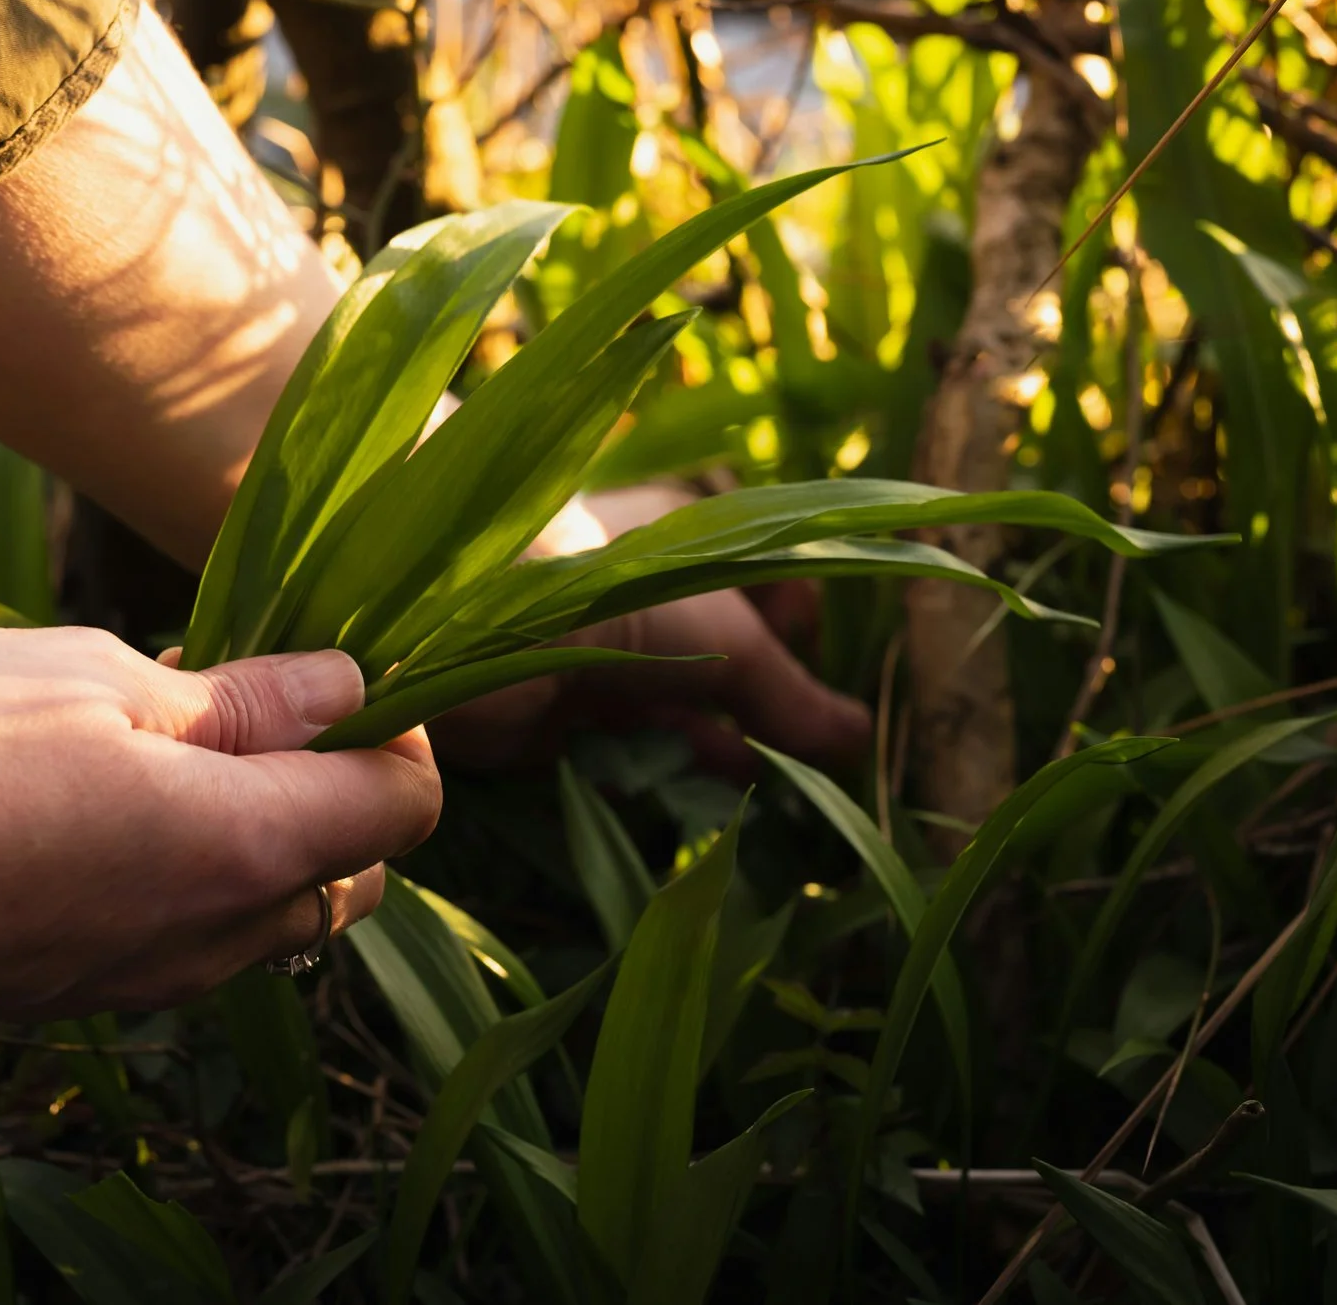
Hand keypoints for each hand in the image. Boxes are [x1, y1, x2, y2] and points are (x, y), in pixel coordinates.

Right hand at [0, 629, 437, 1024]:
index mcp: (242, 848)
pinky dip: (170, 871)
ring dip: (247, 831)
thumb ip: (236, 699)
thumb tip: (339, 689)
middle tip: (253, 694)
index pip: (403, 806)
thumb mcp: (93, 677)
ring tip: (157, 734)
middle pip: (344, 876)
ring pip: (255, 919)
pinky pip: (167, 940)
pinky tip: (86, 797)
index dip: (397, 727)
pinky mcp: (57, 994)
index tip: (337, 666)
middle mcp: (206, 942)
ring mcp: (130, 983)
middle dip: (334, 788)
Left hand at [434, 486, 870, 777]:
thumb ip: (788, 695)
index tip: (817, 666)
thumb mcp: (727, 640)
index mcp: (677, 541)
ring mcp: (593, 655)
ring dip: (716, 746)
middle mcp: (634, 595)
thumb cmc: (616, 596)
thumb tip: (862, 739)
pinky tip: (694, 796)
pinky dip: (659, 775)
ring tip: (768, 786)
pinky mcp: (552, 717)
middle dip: (761, 704)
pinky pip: (619, 752)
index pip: (756, 581)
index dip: (794, 627)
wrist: (474, 627)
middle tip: (807, 755)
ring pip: (672, 709)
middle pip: (717, 657)